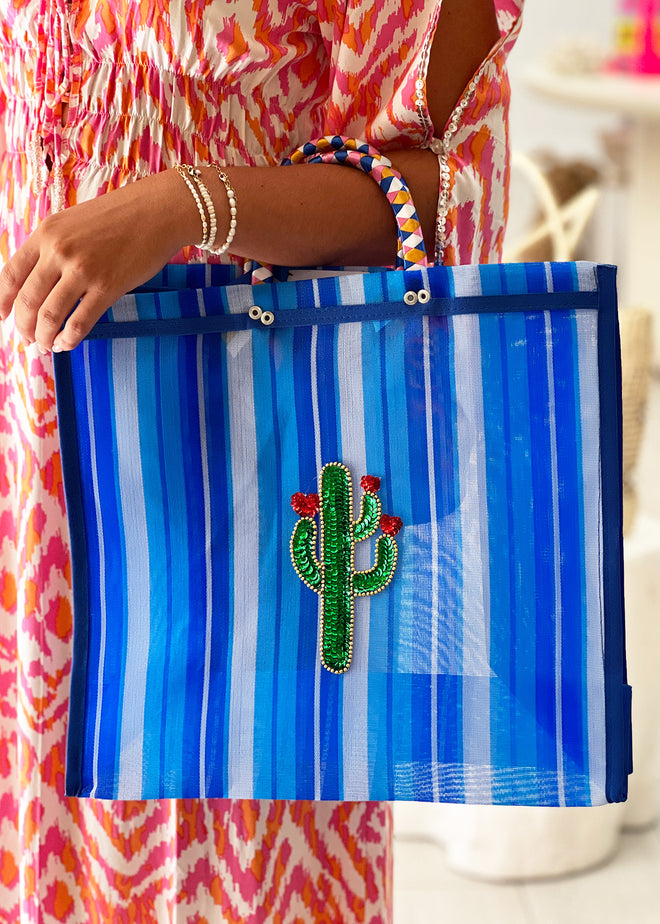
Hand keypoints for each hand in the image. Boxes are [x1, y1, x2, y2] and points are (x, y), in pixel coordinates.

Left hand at [0, 169, 199, 351]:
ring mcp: (82, 270)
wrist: (157, 212)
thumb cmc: (120, 217)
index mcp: (46, 233)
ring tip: (47, 345)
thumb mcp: (73, 223)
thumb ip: (53, 248)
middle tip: (29, 338)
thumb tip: (39, 282)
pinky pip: (79, 322)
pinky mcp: (107, 287)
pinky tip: (66, 343)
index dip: (3, 301)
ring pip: (49, 316)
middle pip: (27, 300)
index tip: (2, 317)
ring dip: (44, 337)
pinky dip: (68, 339)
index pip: (11, 274)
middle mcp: (59, 251)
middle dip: (24, 327)